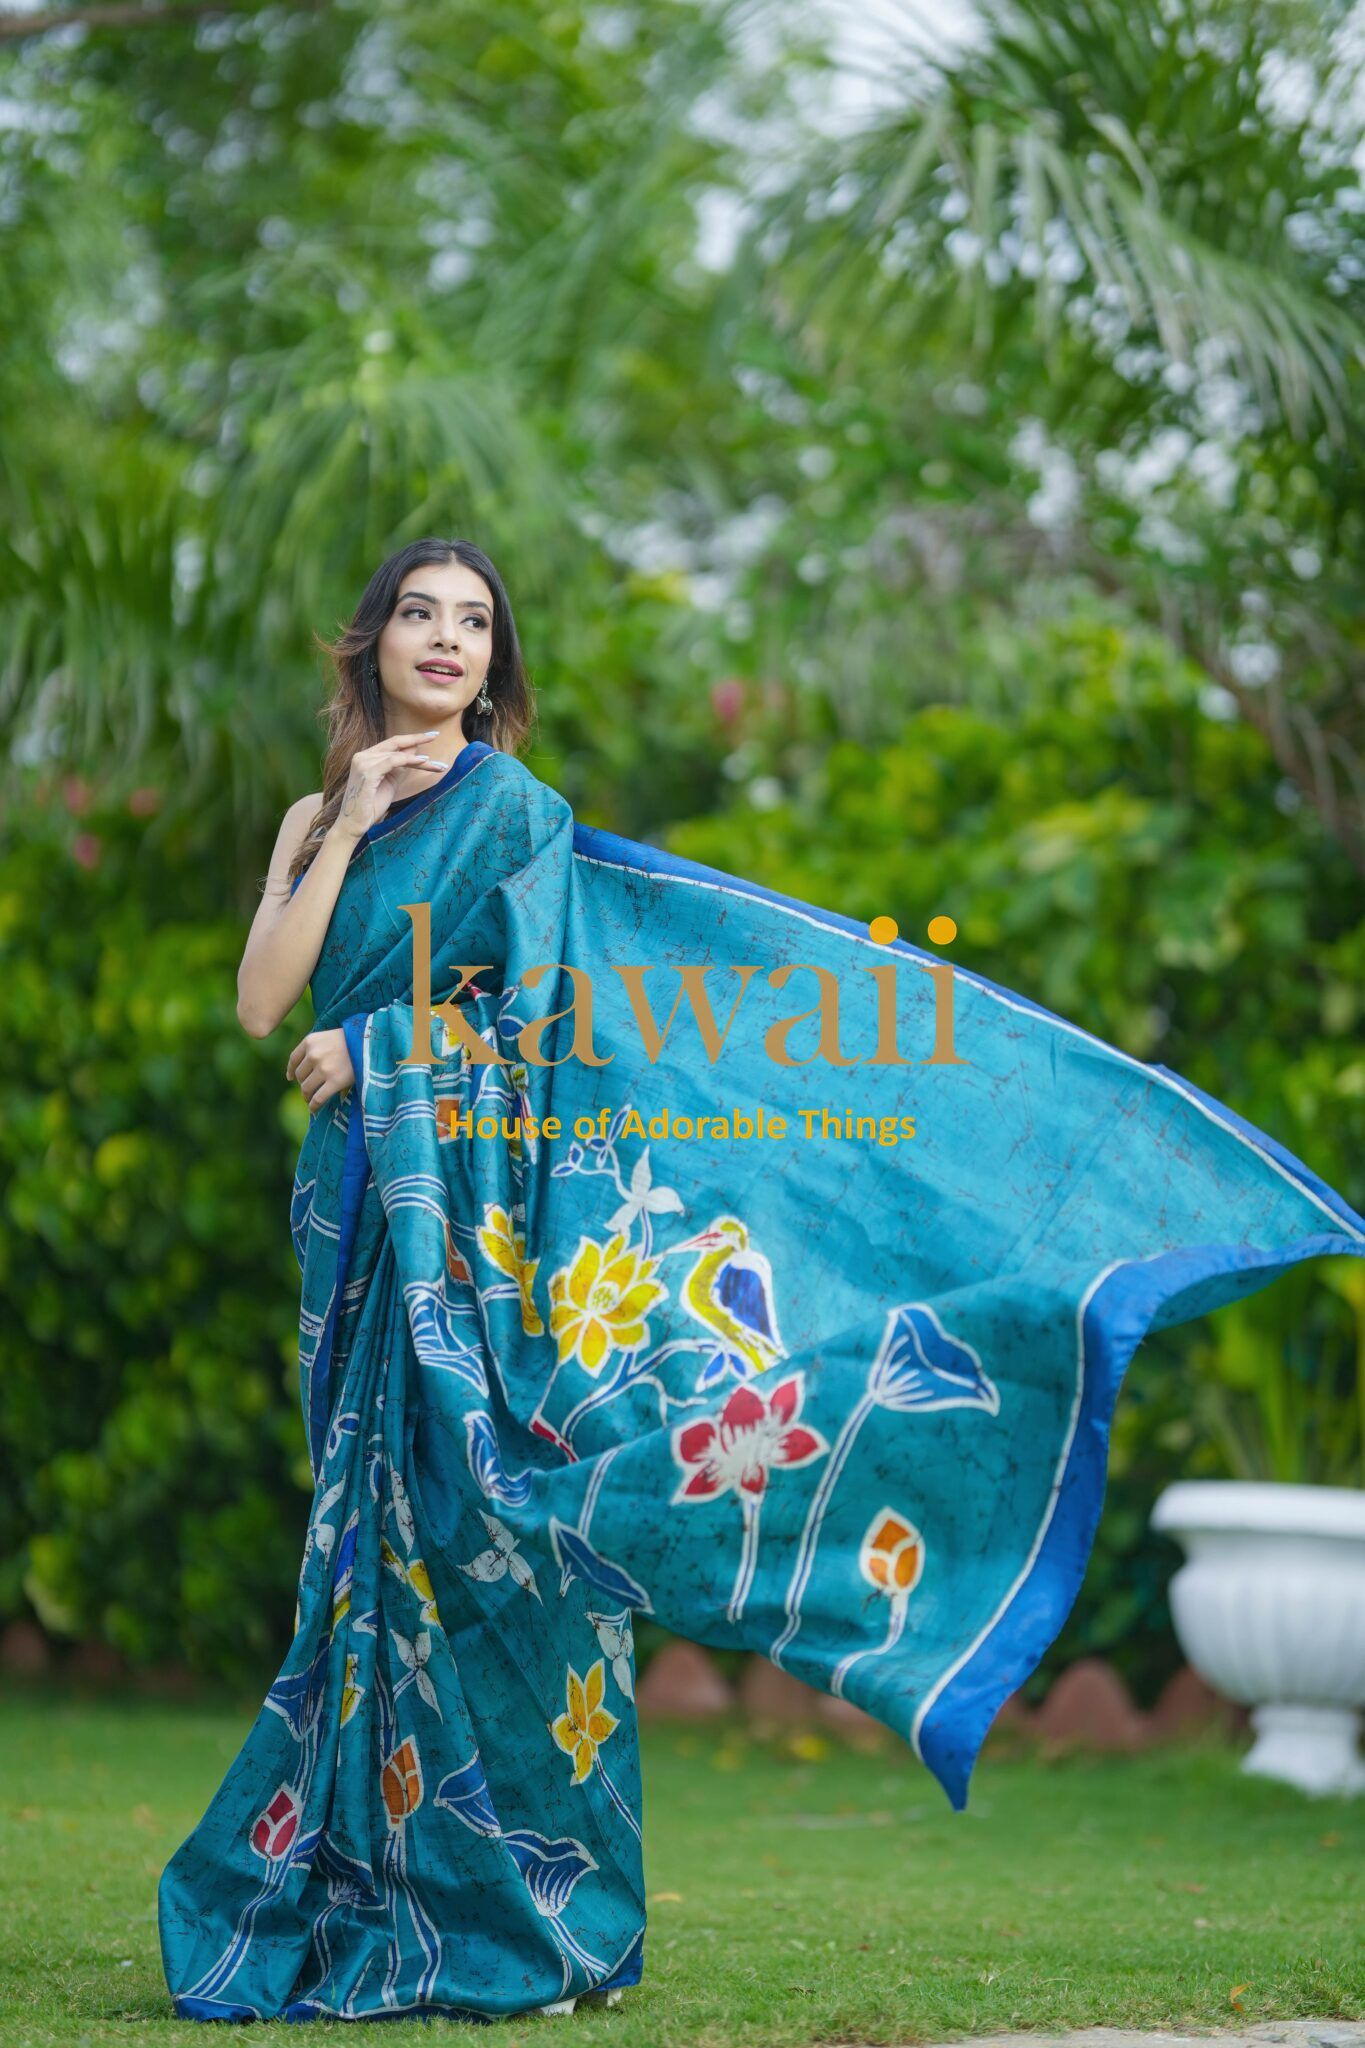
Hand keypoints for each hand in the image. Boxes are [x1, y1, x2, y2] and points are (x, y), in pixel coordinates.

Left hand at [286, 1028, 354, 1112]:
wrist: (372, 1043)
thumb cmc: (353, 1040)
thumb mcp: (330, 1037)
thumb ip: (317, 1048)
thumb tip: (307, 1070)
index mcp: (310, 1041)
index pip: (294, 1059)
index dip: (291, 1071)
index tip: (291, 1078)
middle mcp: (313, 1054)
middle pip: (299, 1075)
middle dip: (303, 1084)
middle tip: (309, 1090)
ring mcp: (323, 1068)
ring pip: (306, 1088)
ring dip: (307, 1096)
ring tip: (311, 1100)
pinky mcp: (335, 1081)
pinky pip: (318, 1098)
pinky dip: (313, 1106)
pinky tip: (313, 1109)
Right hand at [330, 729, 451, 843]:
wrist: (354, 824)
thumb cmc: (371, 806)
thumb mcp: (390, 781)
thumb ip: (400, 766)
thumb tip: (414, 751)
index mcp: (366, 757)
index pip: (392, 744)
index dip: (412, 739)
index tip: (431, 736)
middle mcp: (362, 756)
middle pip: (395, 743)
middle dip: (417, 738)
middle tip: (436, 735)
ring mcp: (363, 763)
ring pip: (397, 754)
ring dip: (419, 759)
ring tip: (437, 764)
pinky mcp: (367, 772)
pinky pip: (392, 761)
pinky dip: (409, 760)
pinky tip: (423, 762)